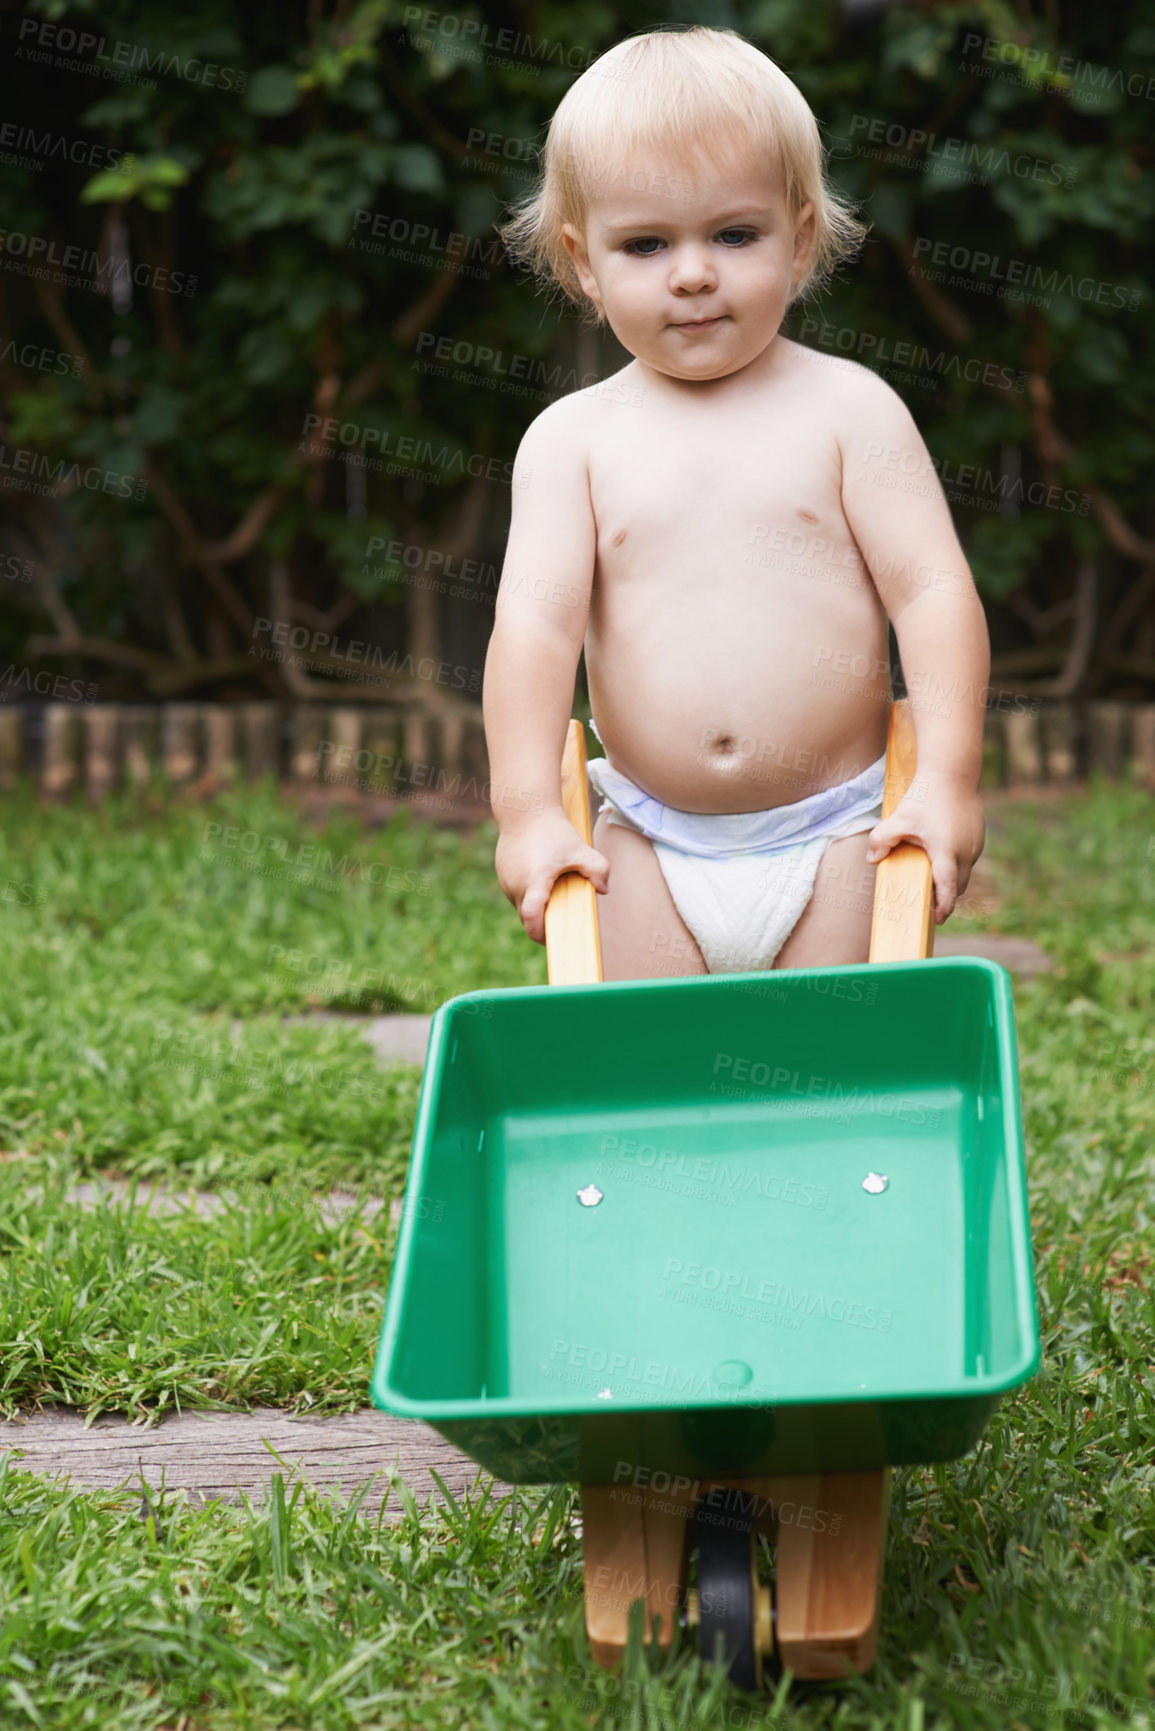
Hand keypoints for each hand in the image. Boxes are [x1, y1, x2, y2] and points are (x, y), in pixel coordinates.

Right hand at [495, 809, 609, 944]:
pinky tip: (543, 882)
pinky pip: (516, 894)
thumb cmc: (553, 830)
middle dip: (543, 923)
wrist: (525, 810)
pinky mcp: (502, 875)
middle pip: (527, 917)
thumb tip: (604, 890)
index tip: (553, 939)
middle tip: (564, 920)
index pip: (531, 918)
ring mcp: (506, 881)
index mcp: (534, 882)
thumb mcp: (580, 849)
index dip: (541, 934)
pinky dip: (529, 895)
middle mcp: (515, 885)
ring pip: (521, 906)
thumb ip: (598, 869)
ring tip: (555, 896)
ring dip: (536, 908)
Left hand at [865, 779, 984, 923]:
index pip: (948, 891)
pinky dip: (957, 863)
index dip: (943, 908)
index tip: (936, 920)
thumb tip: (872, 860)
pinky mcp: (979, 834)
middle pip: (958, 886)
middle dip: (945, 897)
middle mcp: (966, 851)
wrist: (952, 771)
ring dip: (951, 879)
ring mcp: (976, 843)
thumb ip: (881, 840)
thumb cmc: (925, 796)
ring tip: (932, 880)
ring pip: (965, 872)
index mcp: (946, 852)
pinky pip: (969, 857)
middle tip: (929, 903)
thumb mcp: (898, 819)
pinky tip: (941, 856)